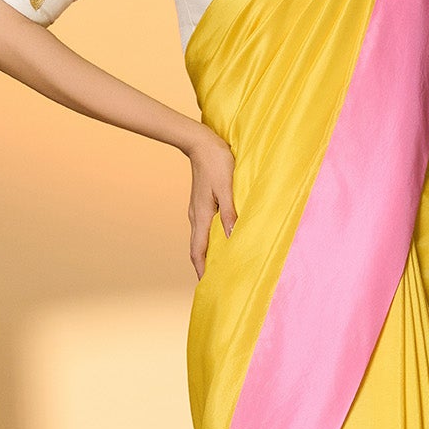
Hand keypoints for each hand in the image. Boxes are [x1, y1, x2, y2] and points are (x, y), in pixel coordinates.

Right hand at [188, 127, 236, 277]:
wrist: (200, 142)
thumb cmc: (216, 162)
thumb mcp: (227, 187)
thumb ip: (230, 212)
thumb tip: (232, 236)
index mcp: (201, 216)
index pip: (198, 251)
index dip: (202, 270)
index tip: (207, 286)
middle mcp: (196, 216)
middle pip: (198, 249)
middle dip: (204, 267)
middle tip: (215, 283)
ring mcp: (197, 210)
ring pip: (201, 239)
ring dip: (207, 254)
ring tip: (219, 266)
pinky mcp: (201, 203)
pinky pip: (204, 229)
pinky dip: (209, 241)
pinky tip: (220, 241)